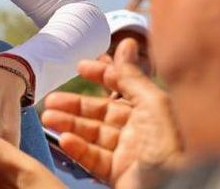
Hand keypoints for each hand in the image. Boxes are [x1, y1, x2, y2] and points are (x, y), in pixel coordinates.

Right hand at [41, 38, 183, 188]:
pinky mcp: (118, 175)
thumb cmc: (171, 149)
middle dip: (74, 105)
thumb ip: (133, 77)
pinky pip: (93, 159)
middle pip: (100, 114)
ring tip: (48, 118)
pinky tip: (64, 140)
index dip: (102, 76)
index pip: (122, 89)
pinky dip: (77, 148)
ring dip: (68, 125)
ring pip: (92, 135)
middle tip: (51, 100)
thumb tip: (126, 43)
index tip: (80, 67)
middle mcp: (139, 132)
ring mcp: (127, 154)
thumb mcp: (153, 105)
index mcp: (151, 112)